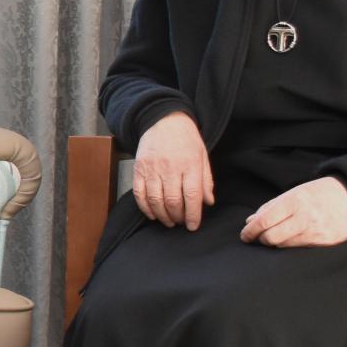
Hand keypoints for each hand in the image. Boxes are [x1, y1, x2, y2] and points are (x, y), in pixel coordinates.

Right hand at [132, 111, 212, 229]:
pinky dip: (145, 208)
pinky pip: (139, 194)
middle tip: (180, 222)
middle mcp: (170, 167)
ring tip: (169, 221)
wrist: (164, 120)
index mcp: (189, 164)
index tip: (192, 226)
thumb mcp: (202, 156)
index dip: (192, 214)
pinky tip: (152, 214)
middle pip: (172, 200)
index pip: (191, 195)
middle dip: (177, 217)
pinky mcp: (138, 169)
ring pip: (155, 200)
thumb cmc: (186, 139)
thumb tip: (207, 202)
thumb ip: (206, 180)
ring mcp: (152, 168)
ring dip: (162, 215)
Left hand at [241, 176, 346, 247]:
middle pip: (271, 237)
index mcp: (295, 201)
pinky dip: (290, 244)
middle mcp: (305, 217)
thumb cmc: (319, 193)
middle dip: (260, 239)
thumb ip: (271, 207)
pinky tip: (290, 238)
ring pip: (284, 245)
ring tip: (274, 235)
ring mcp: (316, 232)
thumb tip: (250, 221)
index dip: (250, 231)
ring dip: (274, 242)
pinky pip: (299, 248)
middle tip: (257, 237)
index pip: (264, 221)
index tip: (244, 235)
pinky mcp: (324, 243)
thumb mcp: (294, 192)